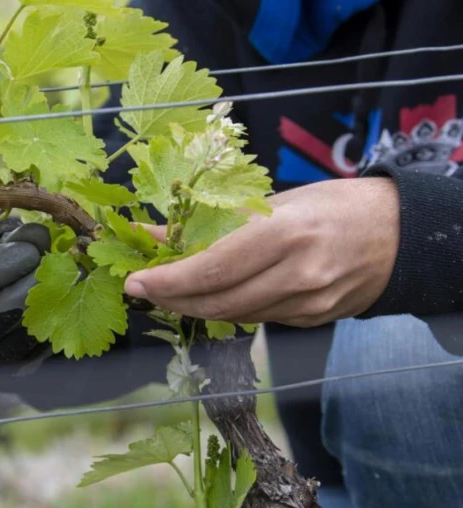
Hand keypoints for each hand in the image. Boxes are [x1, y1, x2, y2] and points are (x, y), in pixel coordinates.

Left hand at [123, 178, 400, 327]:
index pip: (212, 270)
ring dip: (195, 307)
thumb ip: (211, 224)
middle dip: (172, 299)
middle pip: (218, 303)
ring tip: (169, 292)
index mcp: (285, 234)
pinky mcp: (313, 321)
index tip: (135, 282)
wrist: (398, 234)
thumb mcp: (272, 202)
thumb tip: (153, 233)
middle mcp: (299, 275)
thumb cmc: (330, 206)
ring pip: (234, 316)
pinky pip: (257, 319)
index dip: (168, 281)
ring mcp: (309, 305)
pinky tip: (211, 296)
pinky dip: (228, 308)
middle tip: (143, 290)